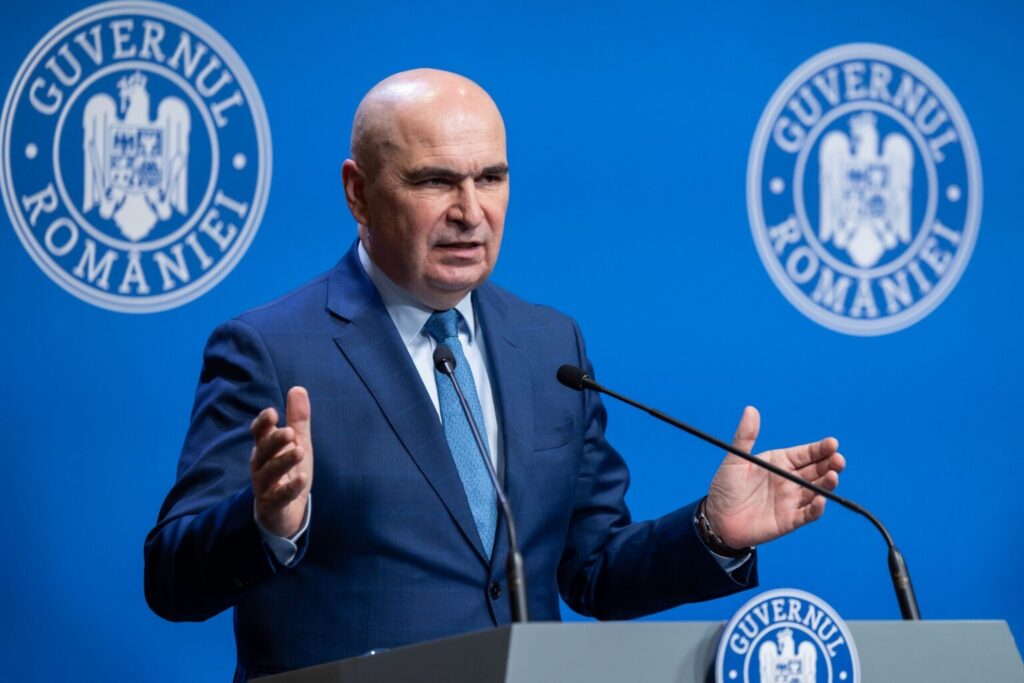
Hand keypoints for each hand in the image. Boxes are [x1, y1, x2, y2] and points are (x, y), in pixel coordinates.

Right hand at [250, 387, 312, 537]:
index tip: (272, 412)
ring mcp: (265, 488)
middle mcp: (261, 467)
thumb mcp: (297, 444)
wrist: (284, 513)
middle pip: (262, 452)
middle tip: (289, 432)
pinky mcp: (273, 507)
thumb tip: (298, 388)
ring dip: (283, 462)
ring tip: (299, 450)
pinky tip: (303, 479)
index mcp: (265, 450)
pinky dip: (290, 489)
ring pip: (269, 474)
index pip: (259, 434)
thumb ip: (297, 420)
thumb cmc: (288, 473)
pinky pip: (279, 497)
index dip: (263, 423)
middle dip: (274, 441)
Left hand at [705, 406, 843, 548]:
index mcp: (780, 462)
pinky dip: (816, 509)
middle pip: (817, 471)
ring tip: (832, 475)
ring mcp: (791, 500)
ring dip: (827, 484)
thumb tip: (750, 410)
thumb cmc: (725, 487)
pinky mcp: (789, 520)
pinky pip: (807, 514)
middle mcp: (790, 480)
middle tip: (838, 459)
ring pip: (816, 491)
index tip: (833, 443)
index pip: (806, 453)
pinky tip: (821, 500)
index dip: (821, 449)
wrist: (717, 518)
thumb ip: (745, 437)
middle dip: (830, 464)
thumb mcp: (735, 460)